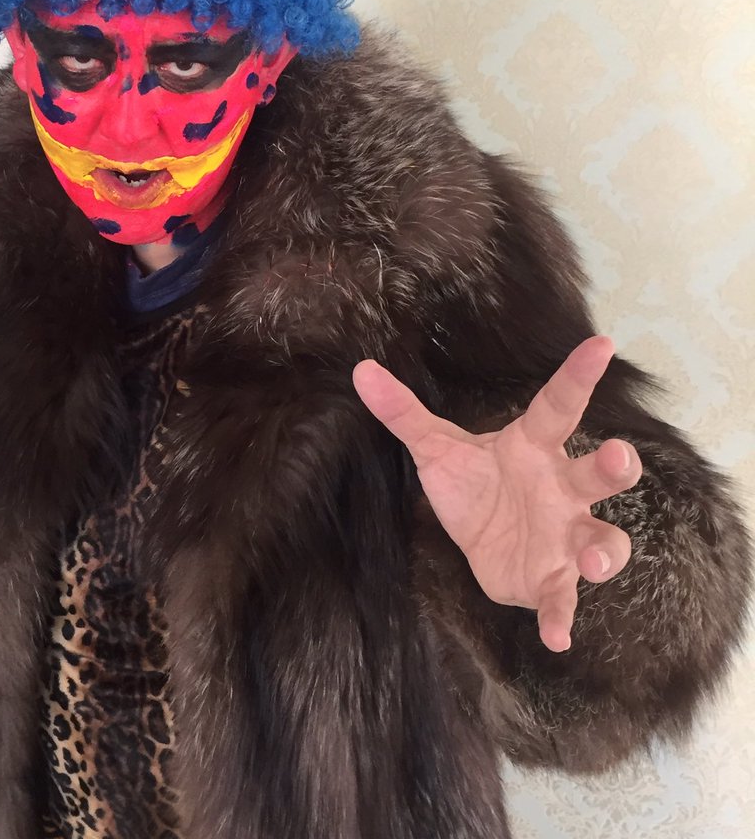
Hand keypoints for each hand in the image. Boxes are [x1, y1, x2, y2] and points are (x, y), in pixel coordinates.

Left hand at [352, 336, 641, 652]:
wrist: (482, 544)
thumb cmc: (473, 485)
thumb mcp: (435, 449)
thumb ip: (402, 412)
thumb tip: (360, 370)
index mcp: (533, 447)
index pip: (558, 405)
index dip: (578, 375)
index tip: (603, 344)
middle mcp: (562, 488)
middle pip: (597, 474)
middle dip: (614, 466)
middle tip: (619, 456)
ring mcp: (565, 536)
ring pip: (601, 539)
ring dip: (604, 551)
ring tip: (595, 562)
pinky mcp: (553, 578)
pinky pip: (565, 598)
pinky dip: (562, 615)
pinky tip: (556, 635)